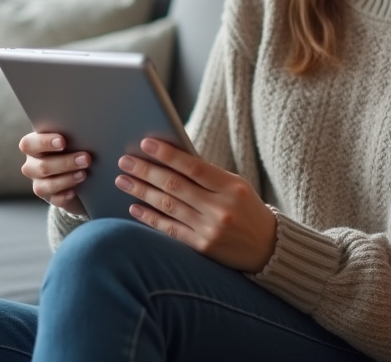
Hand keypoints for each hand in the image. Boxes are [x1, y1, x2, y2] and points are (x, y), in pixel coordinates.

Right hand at [19, 132, 90, 217]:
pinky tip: (75, 191)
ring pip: (43, 186)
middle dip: (65, 162)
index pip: (29, 144)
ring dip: (66, 179)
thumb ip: (70, 136)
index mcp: (34, 146)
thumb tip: (83, 132)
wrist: (82, 174)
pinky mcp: (50, 197)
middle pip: (41, 166)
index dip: (44, 143)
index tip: (63, 141)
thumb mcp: (70, 140)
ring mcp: (39, 183)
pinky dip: (64, 196)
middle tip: (86, 158)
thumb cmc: (73, 148)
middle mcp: (32, 165)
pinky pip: (53, 199)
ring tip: (84, 174)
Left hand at [116, 138, 276, 271]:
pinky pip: (170, 229)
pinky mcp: (202, 247)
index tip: (145, 143)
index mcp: (232, 186)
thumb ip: (207, 175)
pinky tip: (134, 208)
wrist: (268, 248)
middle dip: (146, 171)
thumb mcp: (236, 186)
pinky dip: (150, 218)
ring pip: (168, 206)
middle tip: (124, 161)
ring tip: (122, 180)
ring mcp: (210, 229)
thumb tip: (168, 158)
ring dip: (141, 192)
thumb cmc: (247, 208)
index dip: (168, 154)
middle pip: (175, 185)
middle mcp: (220, 208)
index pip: (193, 166)